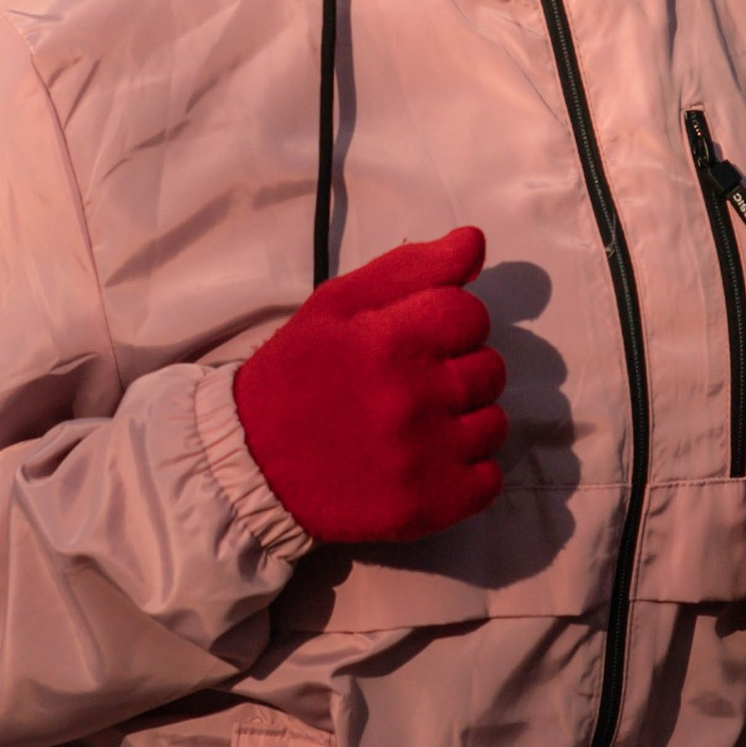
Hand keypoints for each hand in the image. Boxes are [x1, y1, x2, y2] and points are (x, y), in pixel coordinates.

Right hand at [234, 228, 507, 547]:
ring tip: (420, 423)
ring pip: (494, 424)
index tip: (419, 338)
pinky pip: (489, 481)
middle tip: (414, 382)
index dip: (451, 322)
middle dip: (458, 368)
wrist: (251, 462)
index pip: (471, 314)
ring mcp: (425, 457)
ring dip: (466, 420)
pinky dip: (468, 472)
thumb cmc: (296, 373)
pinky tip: (430, 461)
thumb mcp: (337, 303)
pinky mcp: (429, 506)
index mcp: (389, 341)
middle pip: (490, 368)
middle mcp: (414, 398)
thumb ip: (410, 268)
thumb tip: (475, 241)